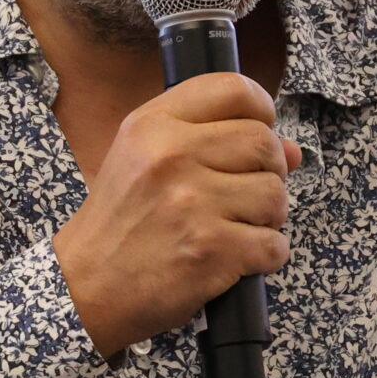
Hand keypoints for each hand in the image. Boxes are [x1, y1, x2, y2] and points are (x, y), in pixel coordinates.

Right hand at [52, 73, 303, 355]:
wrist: (85, 288)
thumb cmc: (120, 225)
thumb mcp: (144, 163)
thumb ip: (212, 143)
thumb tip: (291, 149)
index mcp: (152, 125)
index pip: (232, 89)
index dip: (260, 110)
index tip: (260, 130)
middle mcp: (171, 156)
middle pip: (264, 143)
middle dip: (269, 172)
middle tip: (245, 195)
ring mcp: (192, 204)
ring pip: (275, 195)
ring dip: (268, 219)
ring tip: (235, 229)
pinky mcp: (210, 250)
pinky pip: (274, 244)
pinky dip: (265, 257)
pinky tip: (235, 259)